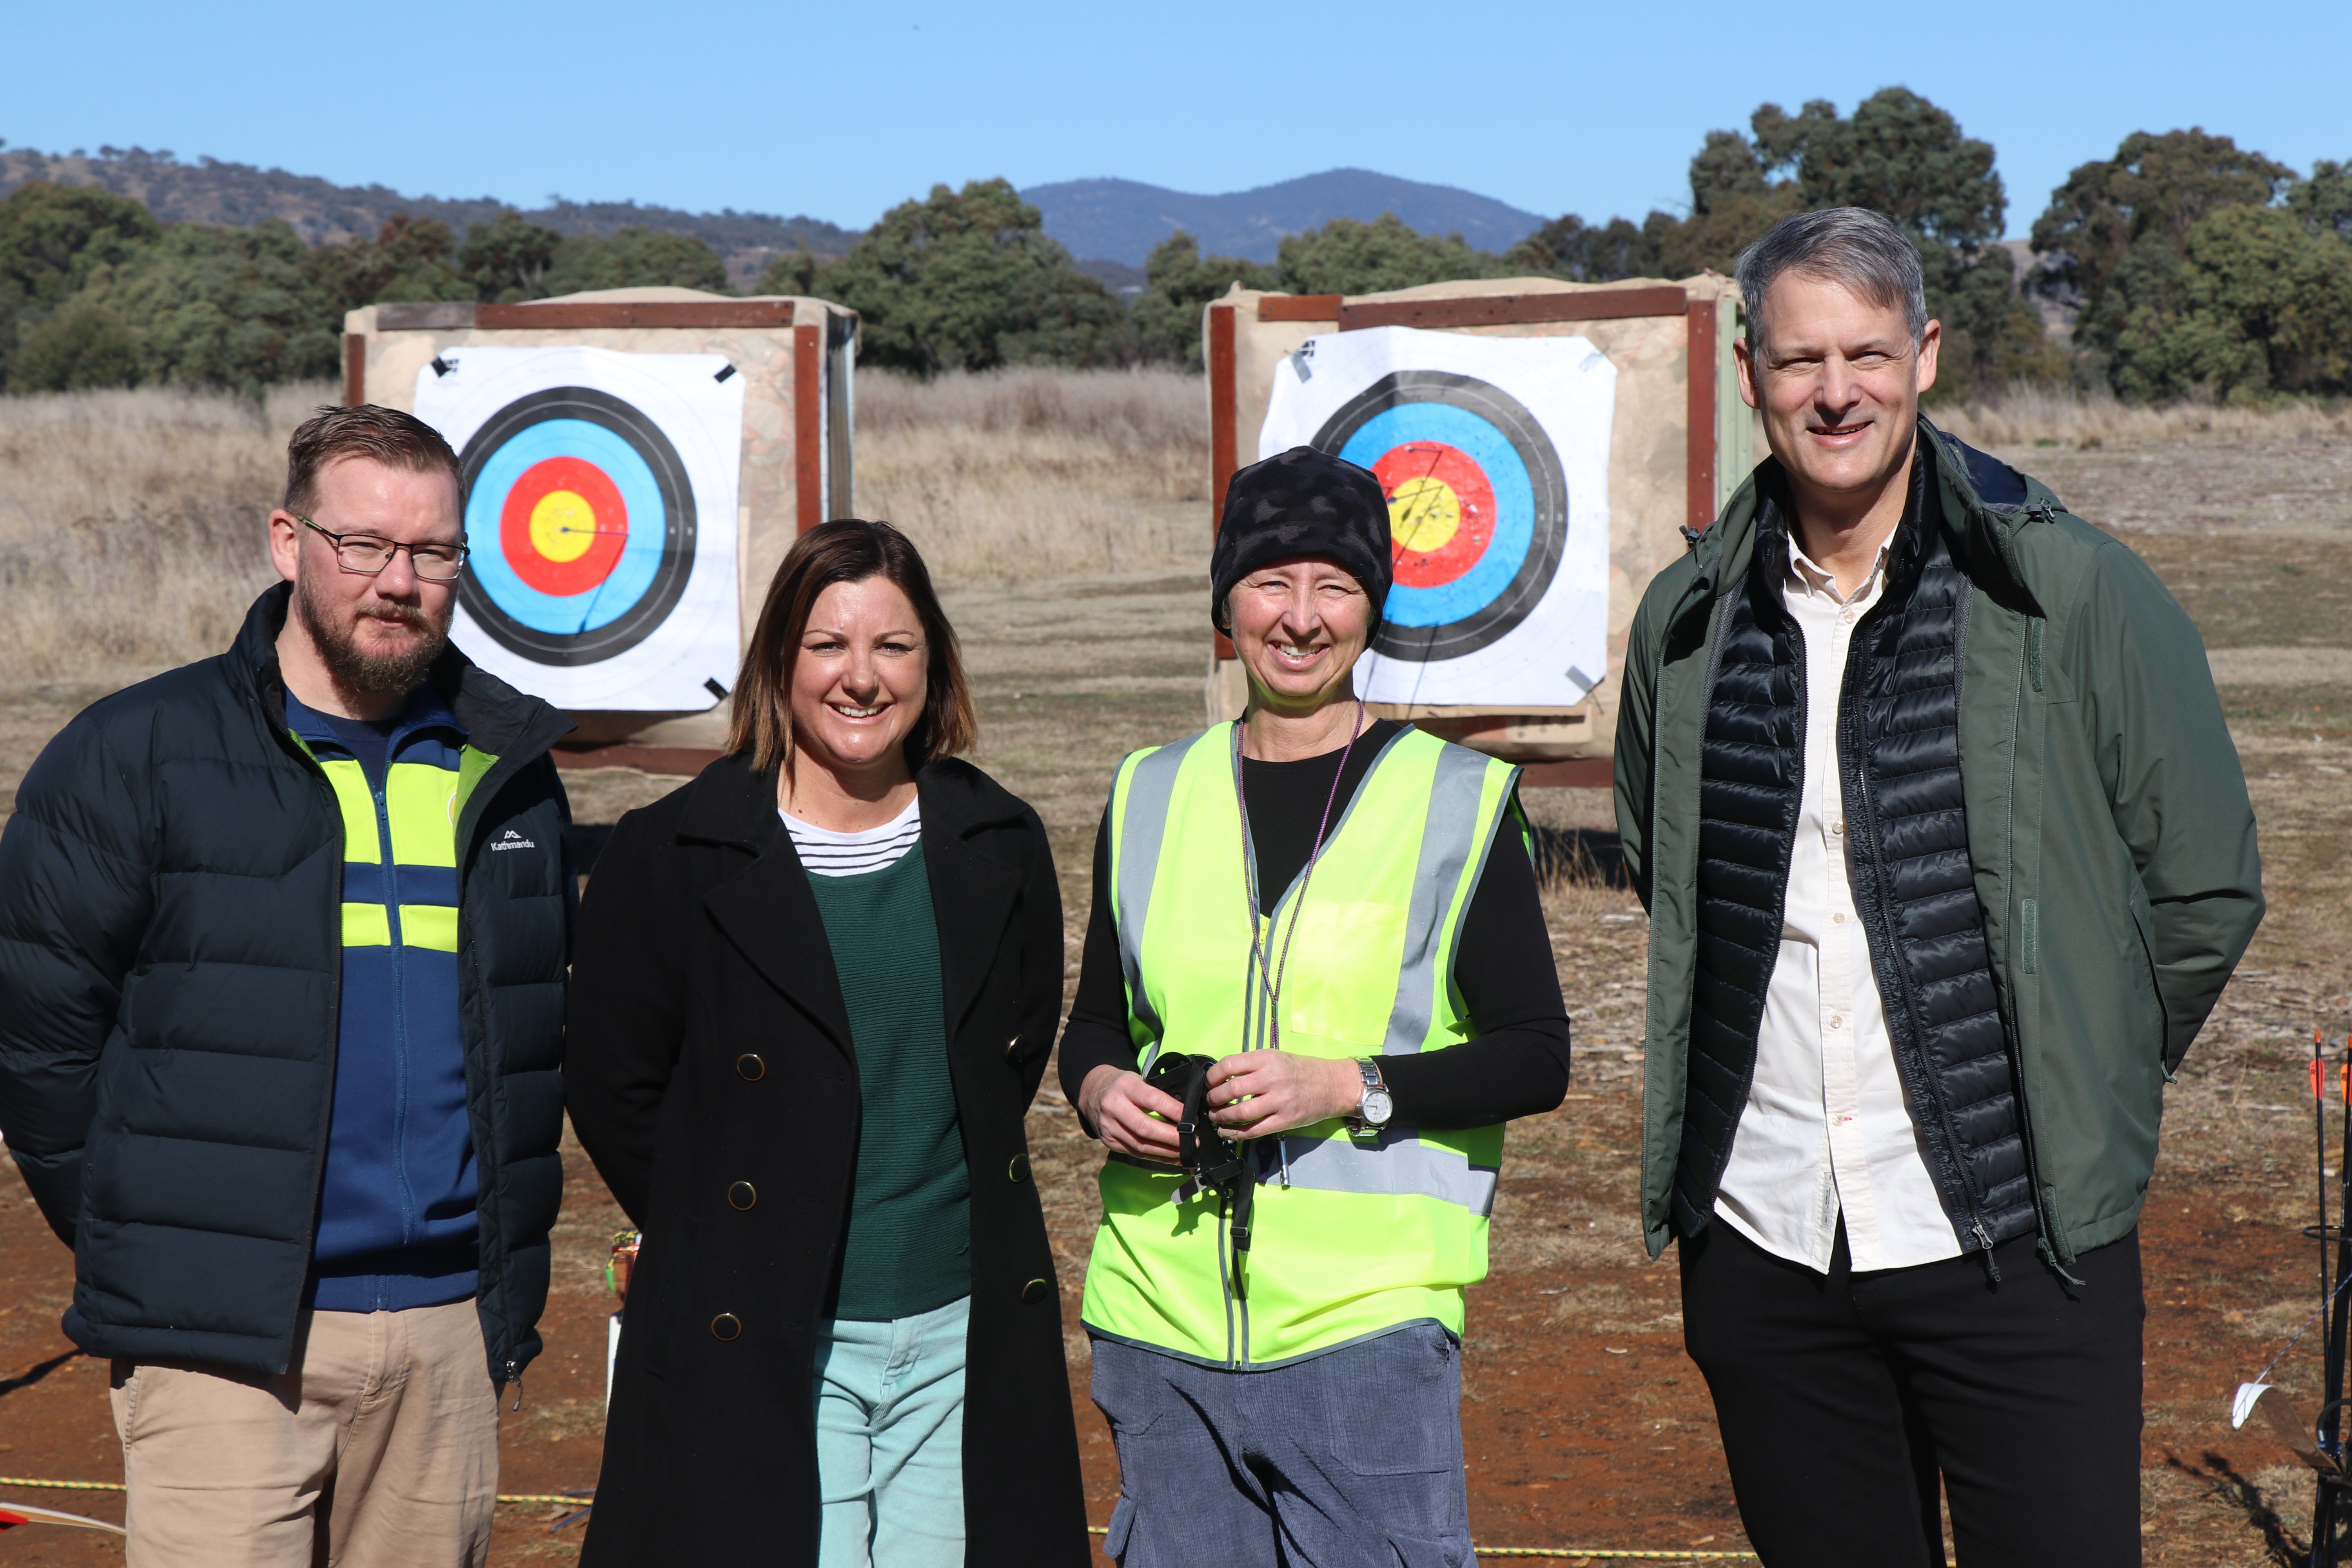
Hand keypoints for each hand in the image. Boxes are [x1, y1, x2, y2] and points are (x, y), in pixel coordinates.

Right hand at [1078, 1064, 1183, 1161]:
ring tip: (1186, 1152)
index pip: (1153, 1100)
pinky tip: (1172, 1157)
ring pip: (1140, 1145)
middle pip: (1145, 1128)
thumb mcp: (1137, 1079)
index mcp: (1124, 1086)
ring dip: (1167, 1151)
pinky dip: (1156, 1157)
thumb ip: (1156, 1093)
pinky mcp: (1109, 1142)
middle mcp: (1113, 1107)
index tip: (1192, 1119)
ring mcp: (1109, 1127)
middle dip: (1172, 1137)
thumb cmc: (1123, 1085)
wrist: (1092, 1092)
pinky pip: (1136, 1153)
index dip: (1174, 1111)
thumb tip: (1187, 1112)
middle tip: (1193, 1141)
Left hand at [1205, 1053, 1363, 1139]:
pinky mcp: (1285, 1120)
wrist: (1333, 1085)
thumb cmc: (1302, 1070)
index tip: (1209, 1082)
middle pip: (1231, 1090)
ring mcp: (1279, 1101)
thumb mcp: (1276, 1057)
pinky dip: (1235, 1133)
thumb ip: (1252, 1066)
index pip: (1229, 1065)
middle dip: (1214, 1098)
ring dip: (1222, 1117)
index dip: (1213, 1076)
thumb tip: (1222, 1077)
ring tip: (1216, 1116)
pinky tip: (1227, 1131)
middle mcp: (1272, 1078)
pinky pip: (1254, 1130)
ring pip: (1240, 1113)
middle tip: (1211, 1102)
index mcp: (1267, 1059)